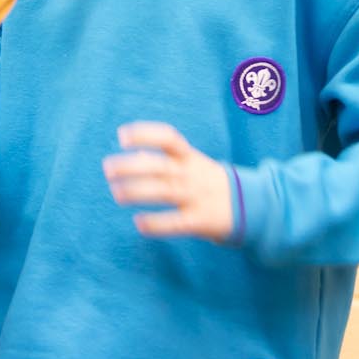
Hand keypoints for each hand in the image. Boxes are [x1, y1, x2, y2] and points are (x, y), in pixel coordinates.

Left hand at [102, 122, 233, 241]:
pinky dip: (157, 223)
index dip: (144, 134)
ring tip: (116, 193)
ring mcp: (197, 196)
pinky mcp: (201, 220)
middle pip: (160, 165)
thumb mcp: (192, 164)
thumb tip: (130, 158)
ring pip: (165, 191)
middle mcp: (192, 173)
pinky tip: (139, 224)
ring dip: (138, 191)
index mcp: (189, 156)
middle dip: (132, 166)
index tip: (121, 137)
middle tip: (107, 169)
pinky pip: (177, 222)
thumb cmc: (207, 182)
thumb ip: (164, 160)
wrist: (251, 205)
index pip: (168, 138)